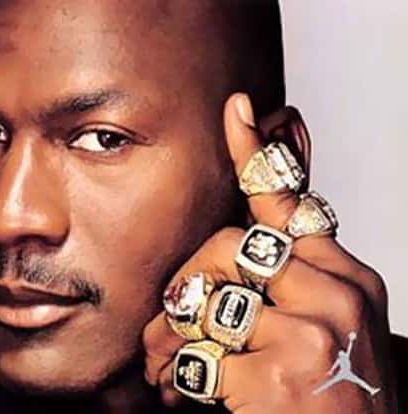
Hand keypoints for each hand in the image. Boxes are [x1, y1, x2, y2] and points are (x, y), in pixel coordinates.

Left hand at [142, 93, 396, 412]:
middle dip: (189, 281)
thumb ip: (281, 287)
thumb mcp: (321, 333)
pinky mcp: (281, 374)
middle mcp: (339, 294)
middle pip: (230, 246)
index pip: (293, 204)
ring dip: (173, 336)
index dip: (257, 155)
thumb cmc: (331, 401)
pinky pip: (200, 354)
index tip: (237, 111)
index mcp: (348, 279)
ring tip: (169, 367)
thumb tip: (228, 259)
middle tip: (171, 318)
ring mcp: (313, 332)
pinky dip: (181, 380)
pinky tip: (188, 400)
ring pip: (208, 297)